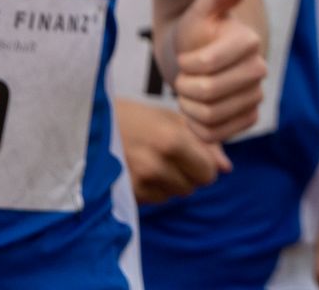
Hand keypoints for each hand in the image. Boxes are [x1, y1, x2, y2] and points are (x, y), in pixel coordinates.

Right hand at [115, 99, 230, 204]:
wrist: (90, 126)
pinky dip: (154, 189)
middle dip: (190, 174)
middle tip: (173, 156)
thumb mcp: (172, 119)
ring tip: (154, 161)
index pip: (208, 173)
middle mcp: (156, 165)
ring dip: (171, 182)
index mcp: (172, 141)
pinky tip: (141, 170)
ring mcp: (138, 183)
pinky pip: (154, 200)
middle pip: (193, 187)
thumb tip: (227, 168)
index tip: (196, 154)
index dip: (206, 164)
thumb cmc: (137, 117)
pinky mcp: (124, 194)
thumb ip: (205, 143)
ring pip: (174, 195)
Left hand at [170, 0, 266, 140]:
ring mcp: (255, 96)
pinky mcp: (248, 118)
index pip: (208, 64)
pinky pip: (218, 134)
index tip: (185, 57)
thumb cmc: (197, 32)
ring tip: (188, 94)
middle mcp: (259, 70)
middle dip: (186, 87)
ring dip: (189, 107)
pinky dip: (199, 127)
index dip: (187, 64)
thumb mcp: (200, 11)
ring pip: (212, 116)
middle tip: (183, 78)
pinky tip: (195, 111)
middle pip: (210, 93)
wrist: (198, 57)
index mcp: (249, 42)